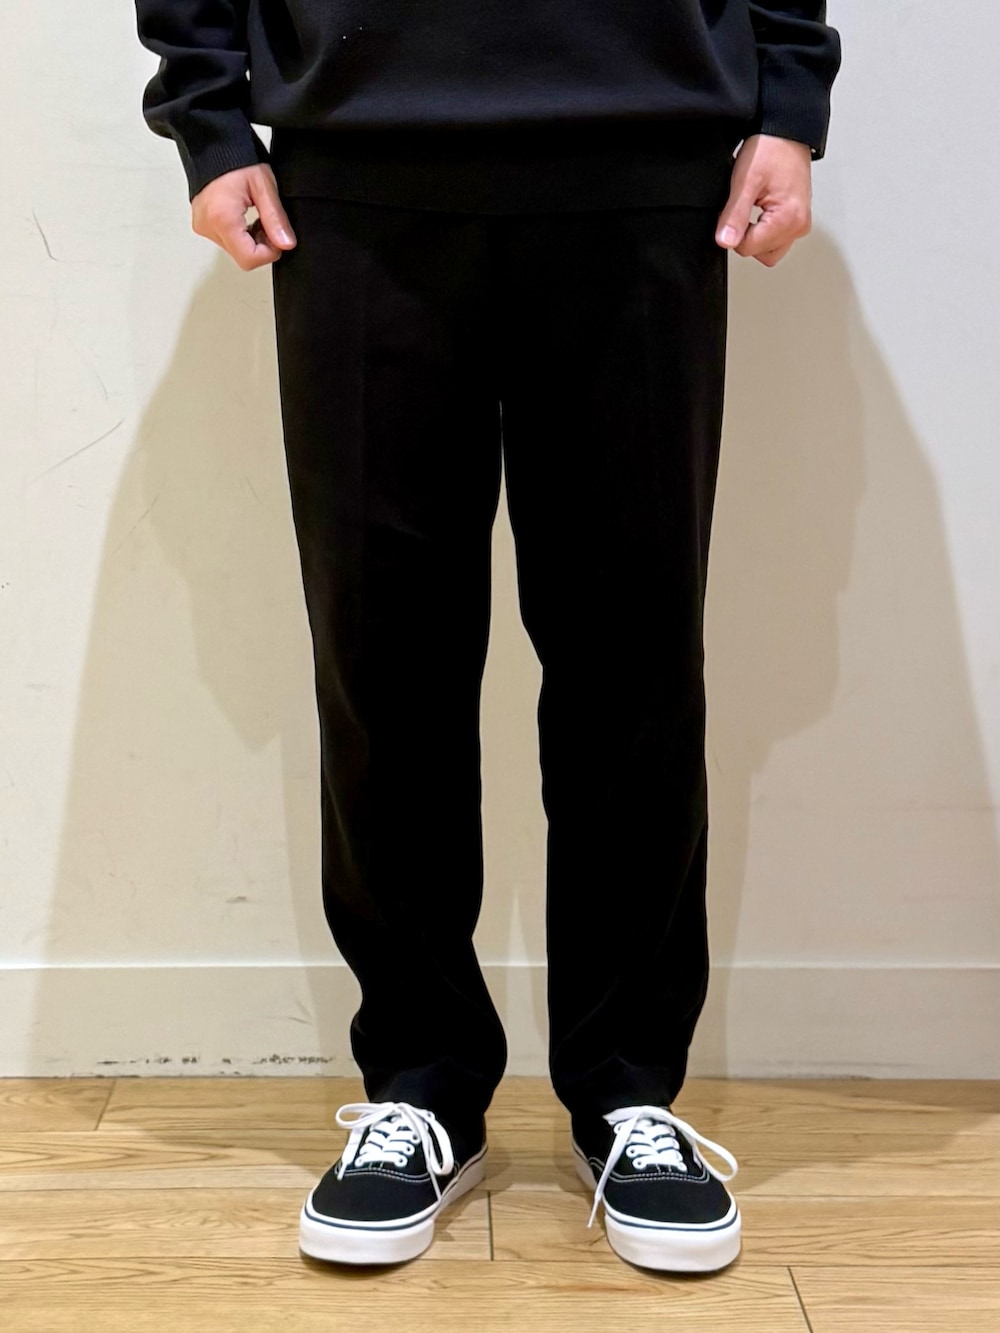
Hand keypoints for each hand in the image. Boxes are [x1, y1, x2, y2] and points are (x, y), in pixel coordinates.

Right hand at [191, 163, 296, 269]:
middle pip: (243, 257)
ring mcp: (203, 226)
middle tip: (268, 223)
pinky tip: (246, 218)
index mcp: (222, 218)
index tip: (277, 236)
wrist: (212, 143)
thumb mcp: (264, 186)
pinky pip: (226, 241)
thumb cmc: (236, 158)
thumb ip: (275, 218)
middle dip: (262, 246)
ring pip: (235, 251)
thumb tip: (286, 244)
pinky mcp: (202, 224)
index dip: (269, 252)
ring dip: (251, 241)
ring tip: (256, 216)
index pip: (249, 259)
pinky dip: (241, 235)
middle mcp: (208, 226)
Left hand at [715, 135, 811, 266]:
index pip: (747, 248)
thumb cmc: (770, 149)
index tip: (736, 208)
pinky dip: (765, 230)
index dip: (733, 231)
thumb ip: (734, 215)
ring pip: (768, 251)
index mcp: (788, 219)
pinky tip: (761, 210)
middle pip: (758, 253)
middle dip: (746, 235)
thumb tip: (725, 242)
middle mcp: (798, 226)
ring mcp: (800, 224)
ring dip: (756, 235)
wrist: (786, 132)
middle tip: (746, 205)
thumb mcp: (744, 181)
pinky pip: (776, 239)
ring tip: (755, 206)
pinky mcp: (798, 220)